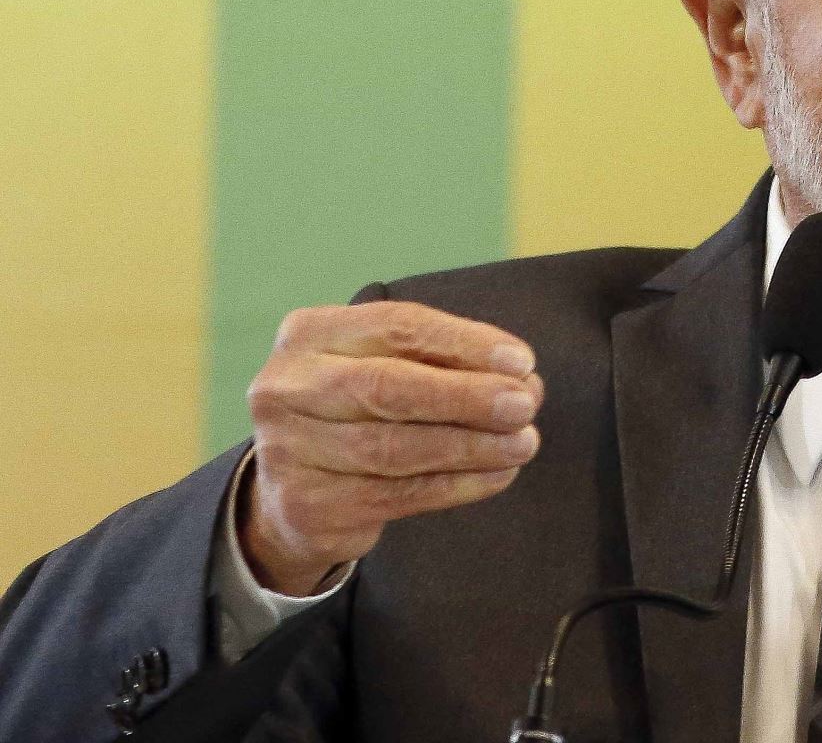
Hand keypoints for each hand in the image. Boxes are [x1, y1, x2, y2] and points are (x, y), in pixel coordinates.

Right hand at [241, 302, 543, 595]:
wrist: (293, 490)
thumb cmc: (358, 411)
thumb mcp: (389, 368)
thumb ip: (448, 364)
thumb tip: (522, 378)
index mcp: (309, 334)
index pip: (396, 327)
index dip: (464, 343)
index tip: (521, 361)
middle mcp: (285, 387)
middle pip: (387, 386)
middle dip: (466, 395)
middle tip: (524, 404)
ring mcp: (287, 449)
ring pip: (394, 447)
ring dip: (471, 446)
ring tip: (522, 444)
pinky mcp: (307, 505)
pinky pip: (397, 494)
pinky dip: (457, 485)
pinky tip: (496, 475)